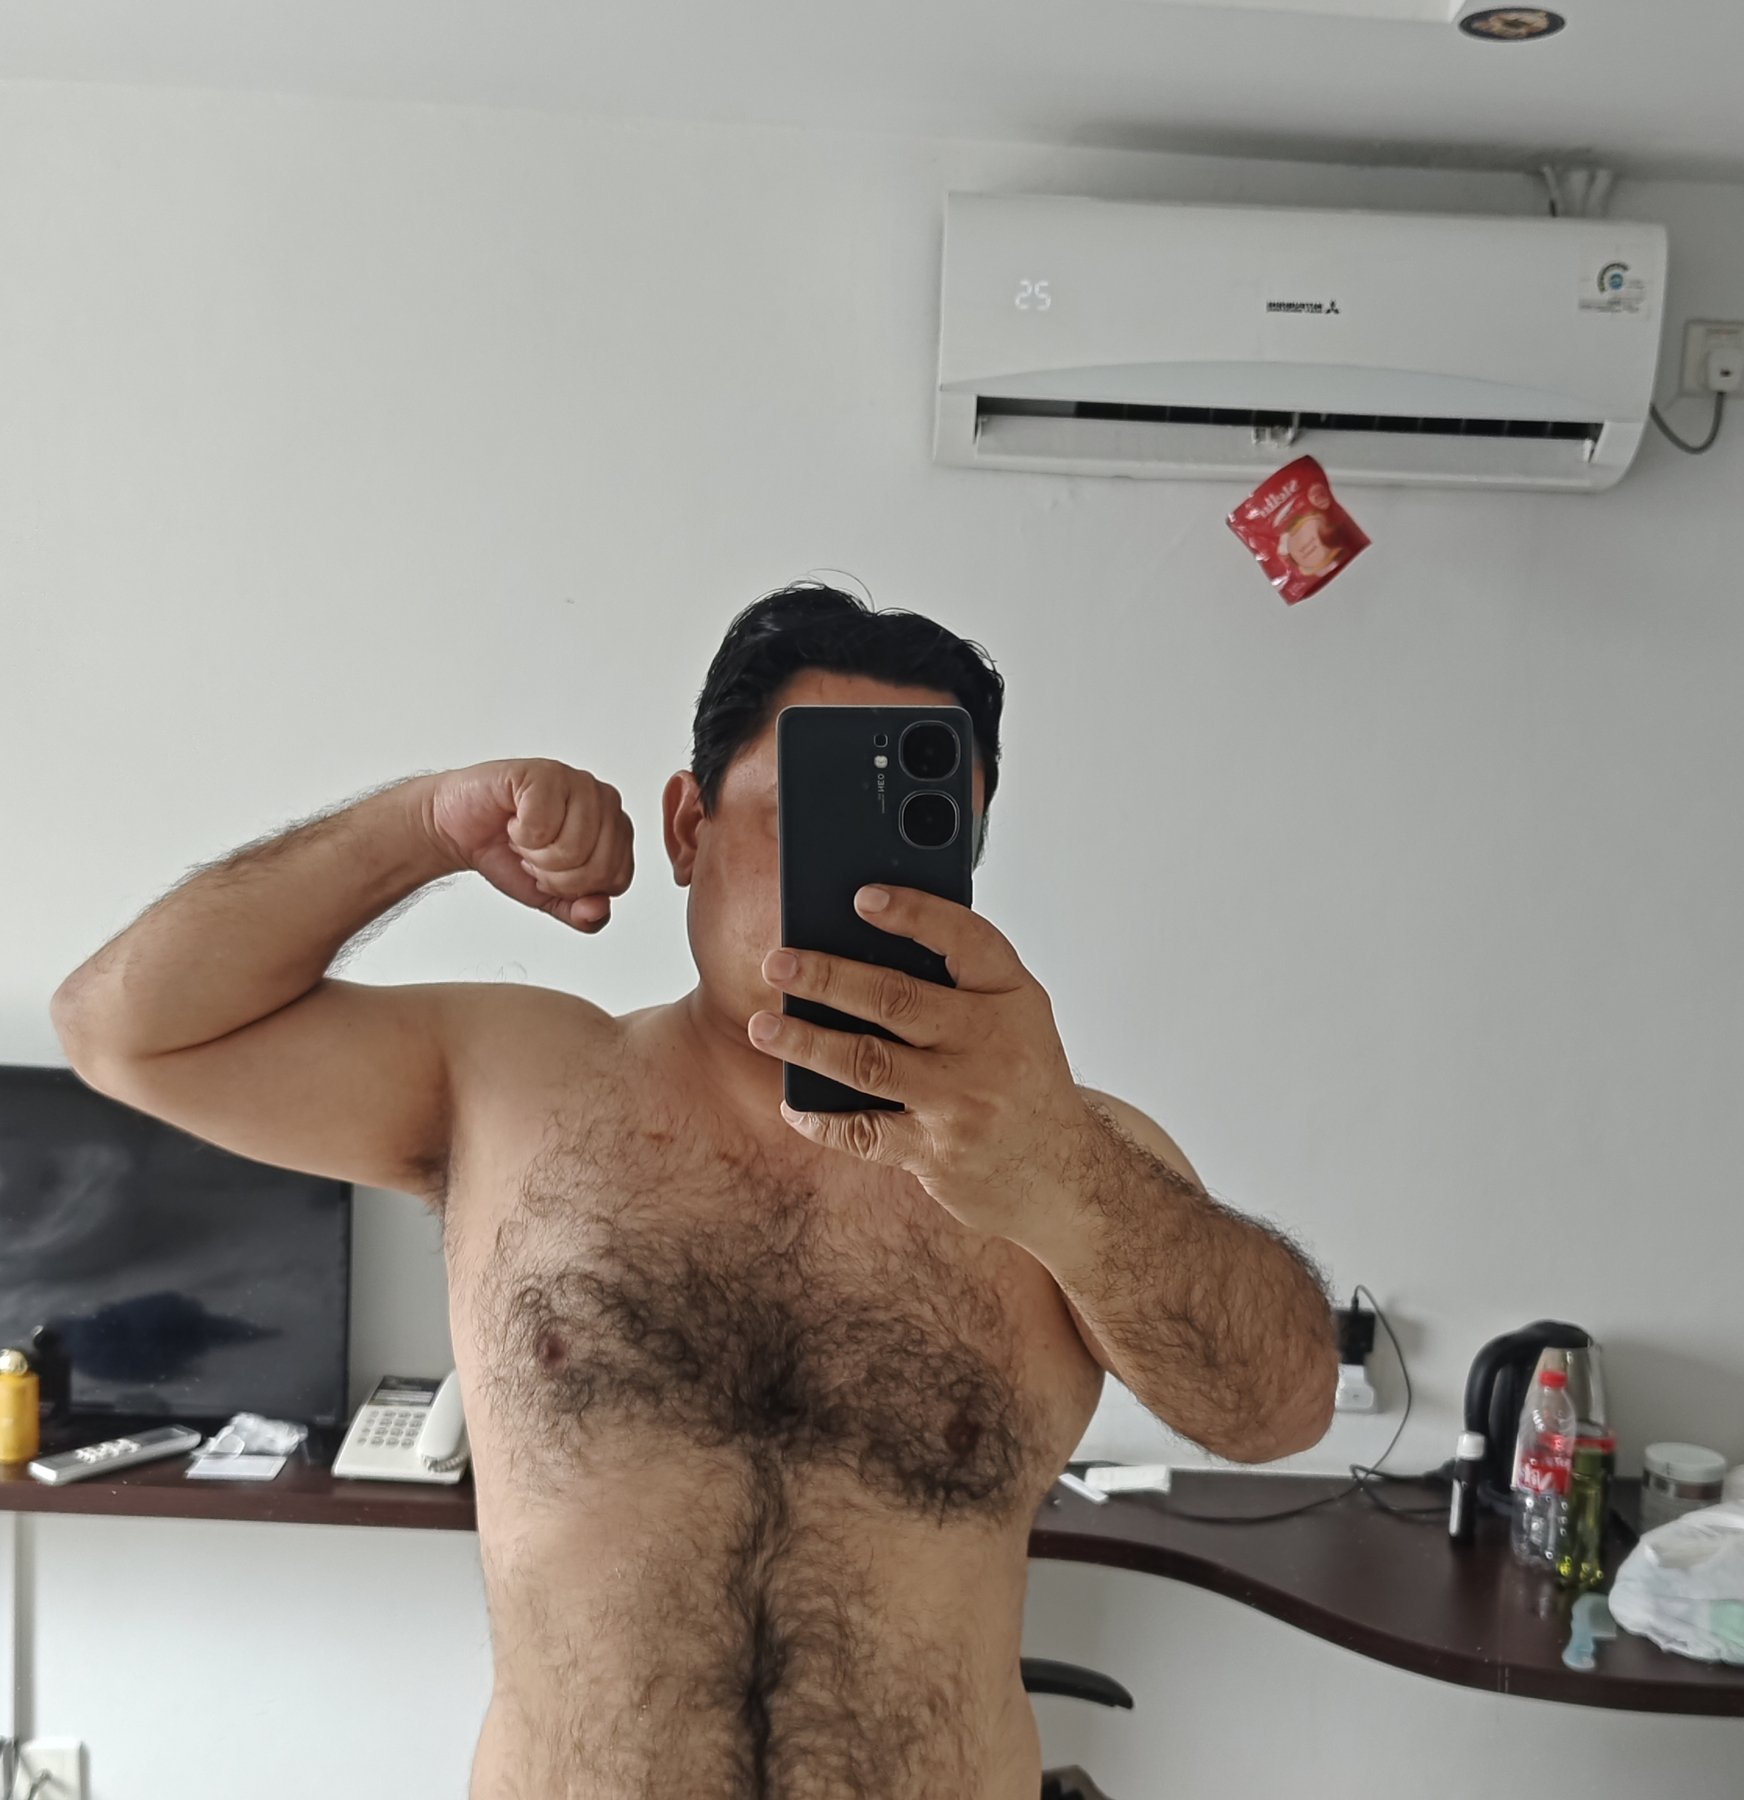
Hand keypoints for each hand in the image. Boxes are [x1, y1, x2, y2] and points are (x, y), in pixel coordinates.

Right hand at [424, 759, 633, 932]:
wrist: (459, 830)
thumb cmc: (507, 852)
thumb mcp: (551, 897)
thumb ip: (582, 914)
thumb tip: (597, 910)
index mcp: (615, 831)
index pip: (616, 880)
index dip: (573, 888)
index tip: (550, 870)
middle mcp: (605, 802)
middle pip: (598, 868)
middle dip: (553, 874)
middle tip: (533, 853)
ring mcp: (578, 783)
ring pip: (574, 848)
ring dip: (534, 852)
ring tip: (524, 835)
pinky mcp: (546, 772)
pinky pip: (543, 824)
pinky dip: (519, 832)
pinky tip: (514, 817)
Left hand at [746, 885, 1095, 1238]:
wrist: (1065, 1176)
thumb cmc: (1020, 1077)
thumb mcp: (1013, 1017)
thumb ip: (957, 981)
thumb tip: (857, 945)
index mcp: (1012, 996)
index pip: (965, 939)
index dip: (914, 913)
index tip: (862, 897)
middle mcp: (992, 1044)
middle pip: (897, 999)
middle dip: (828, 977)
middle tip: (778, 963)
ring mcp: (964, 1101)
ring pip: (869, 1063)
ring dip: (807, 1042)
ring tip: (763, 1026)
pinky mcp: (937, 1153)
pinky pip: (864, 1133)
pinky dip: (821, 1119)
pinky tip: (792, 1104)